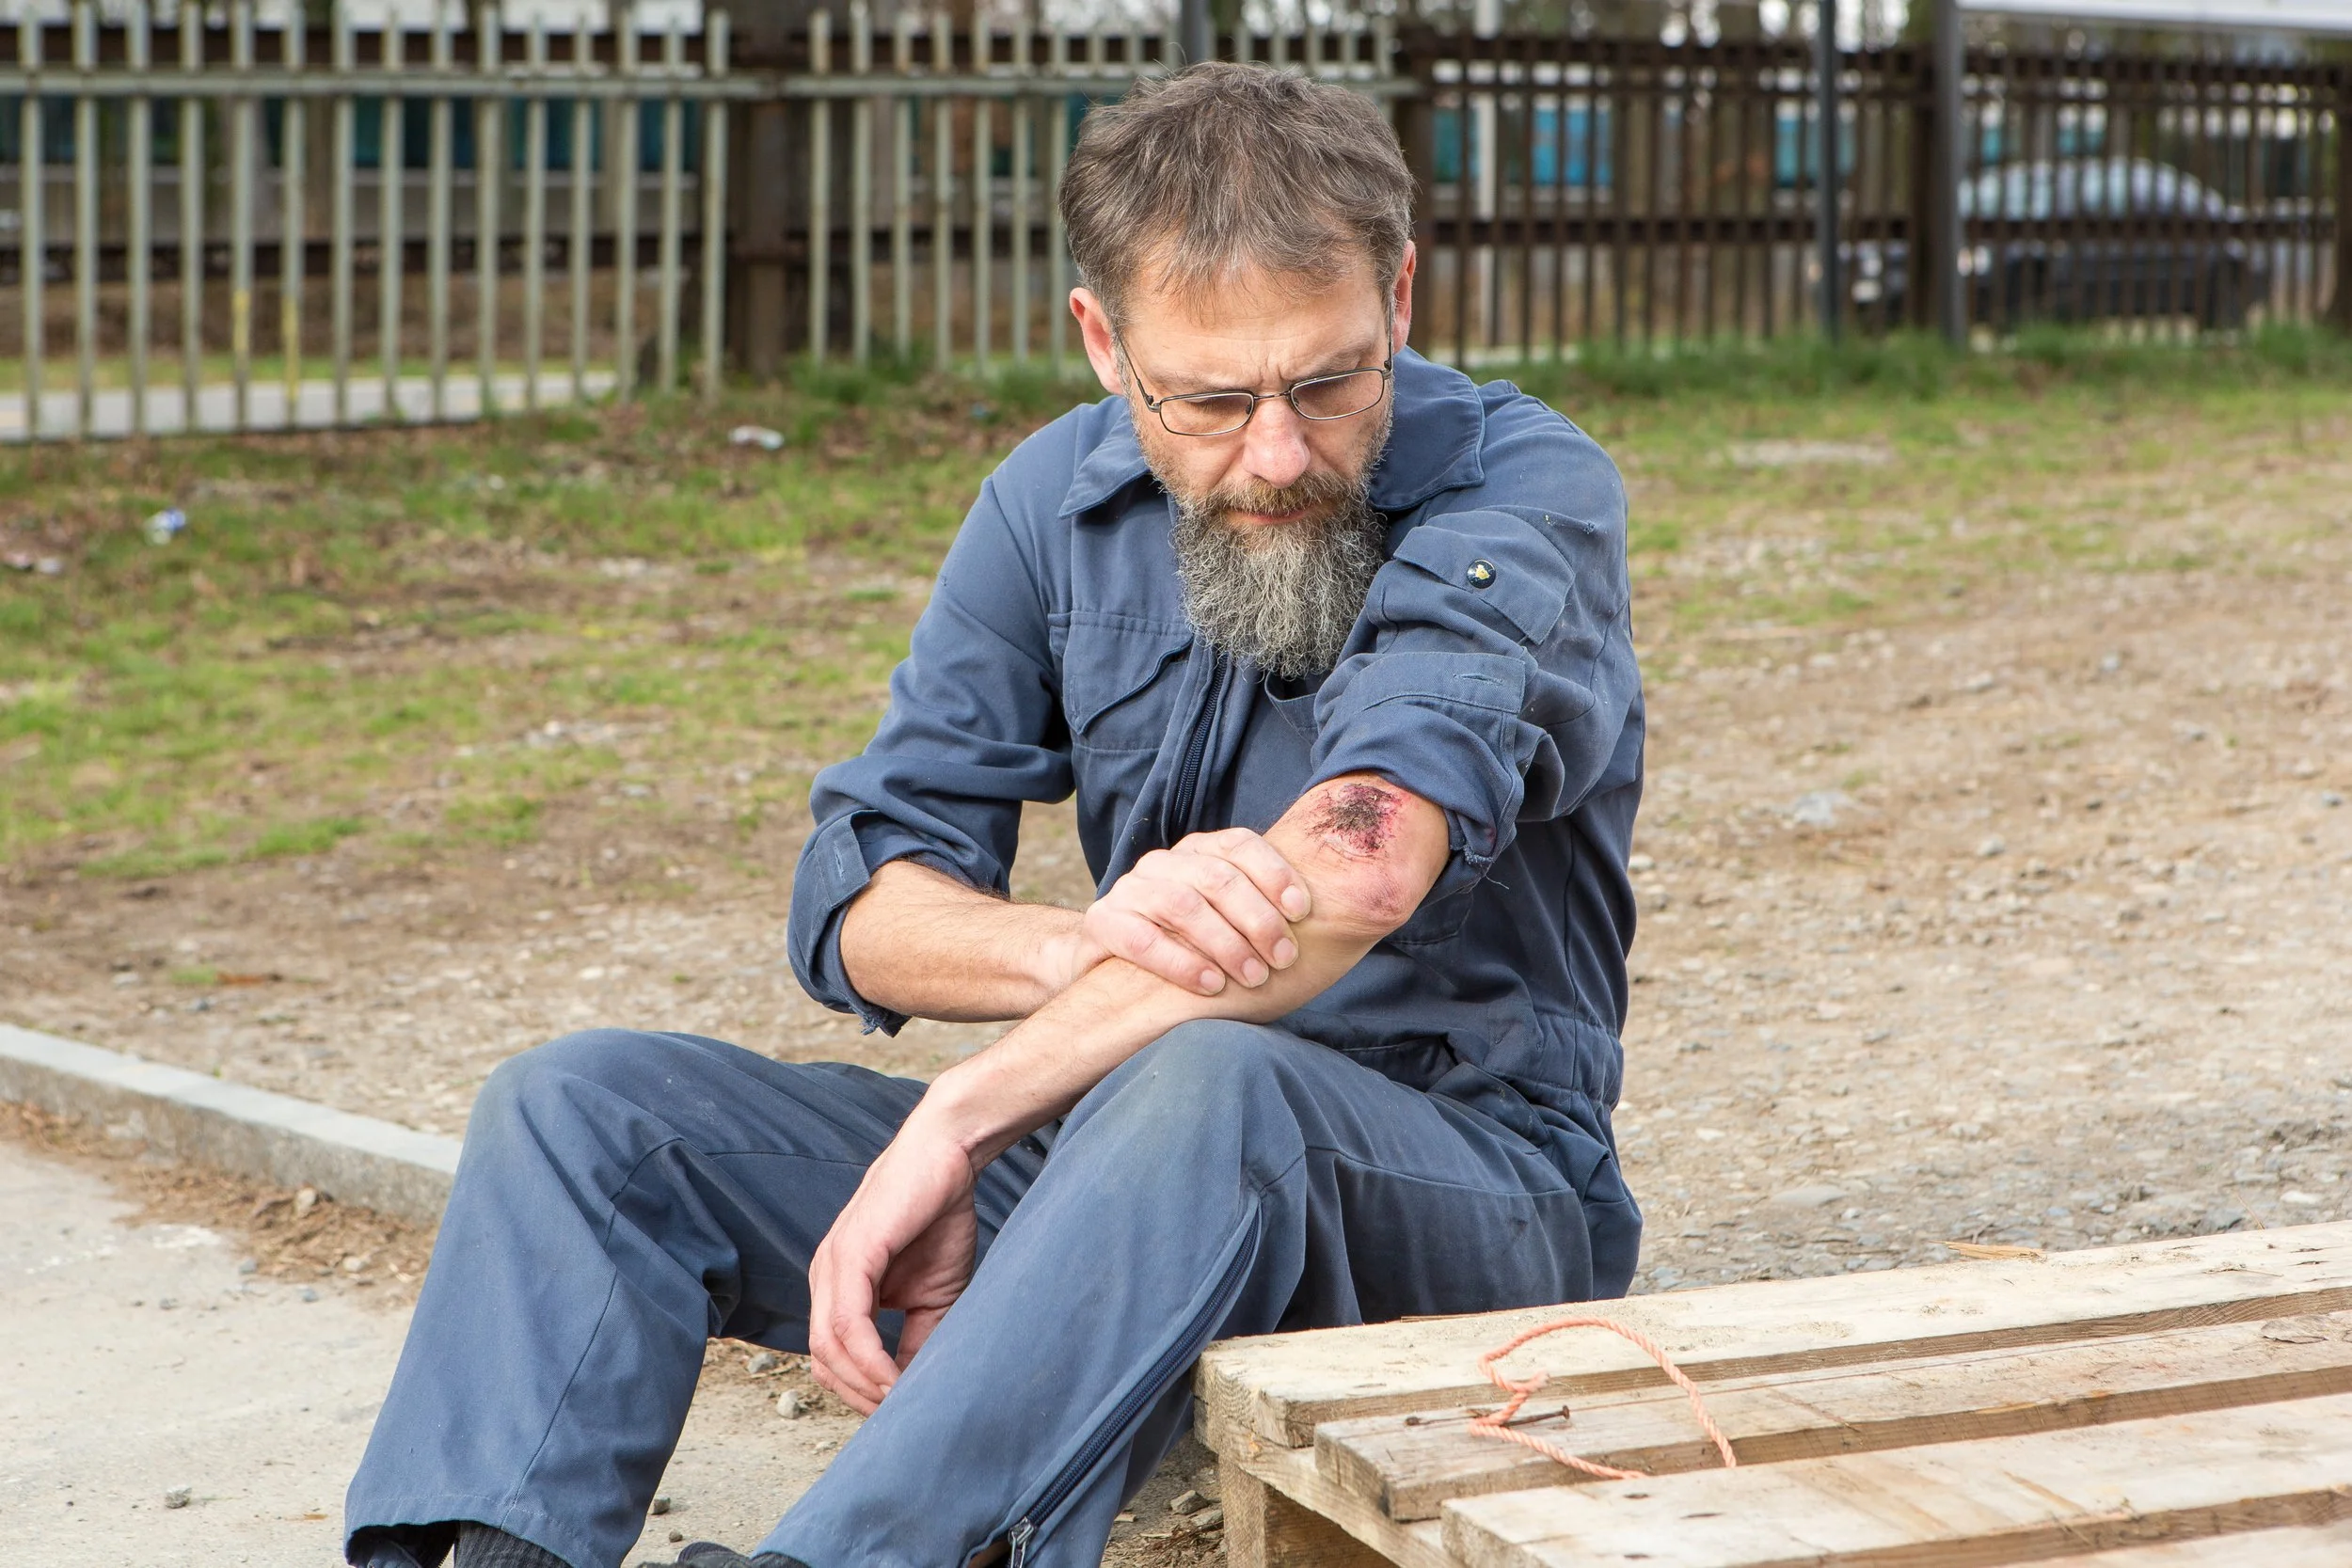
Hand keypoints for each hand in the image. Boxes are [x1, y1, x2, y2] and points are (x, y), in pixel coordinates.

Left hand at [806, 1118, 979, 1413]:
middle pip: (823, 1362)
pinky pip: (848, 1322)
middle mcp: (825, 1279)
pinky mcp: (850, 1253)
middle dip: (862, 1398)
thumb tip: (914, 1390)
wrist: (948, 1156)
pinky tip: (895, 1374)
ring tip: (903, 1399)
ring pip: (830, 1348)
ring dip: (865, 1385)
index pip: (833, 1359)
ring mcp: (832, 1266)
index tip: (900, 1414)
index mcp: (839, 1289)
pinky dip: (869, 1357)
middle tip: (903, 1415)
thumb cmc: (938, 1217)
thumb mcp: (932, 1296)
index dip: (863, 1394)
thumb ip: (917, 1340)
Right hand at [1054, 828, 1312, 996]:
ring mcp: (1130, 890)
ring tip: (1254, 977)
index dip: (1275, 873)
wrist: (1109, 971)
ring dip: (1226, 944)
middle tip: (1285, 958)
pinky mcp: (1104, 923)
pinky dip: (1182, 963)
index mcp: (1196, 852)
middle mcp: (1162, 863)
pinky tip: (1211, 985)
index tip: (1303, 911)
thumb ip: (1262, 914)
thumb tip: (1334, 918)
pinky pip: (1143, 940)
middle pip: (1216, 876)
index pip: (1239, 844)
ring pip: (1182, 905)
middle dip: (1258, 919)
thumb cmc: (1189, 950)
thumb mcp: (1226, 925)